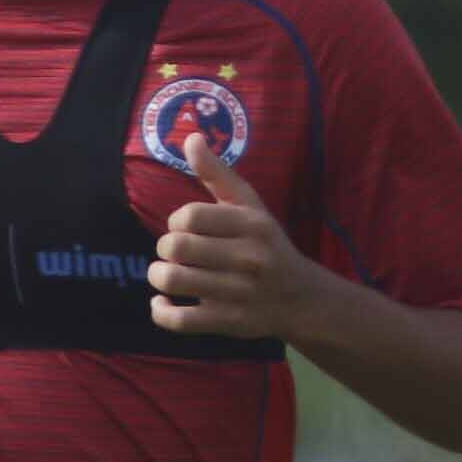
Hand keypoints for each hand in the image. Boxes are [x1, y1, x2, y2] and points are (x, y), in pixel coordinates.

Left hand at [147, 156, 326, 339]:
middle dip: (166, 248)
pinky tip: (163, 302)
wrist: (302, 299)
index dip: (176, 221)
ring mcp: (238, 293)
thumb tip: (191, 138)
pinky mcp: (228, 322)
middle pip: (177, 247)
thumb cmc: (266, 244)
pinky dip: (161, 311)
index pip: (190, 216)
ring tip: (166, 274)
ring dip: (158, 276)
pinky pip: (179, 321)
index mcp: (252, 225)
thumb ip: (217, 174)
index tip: (184, 227)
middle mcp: (248, 259)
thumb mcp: (250, 205)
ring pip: (174, 281)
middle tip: (175, 252)